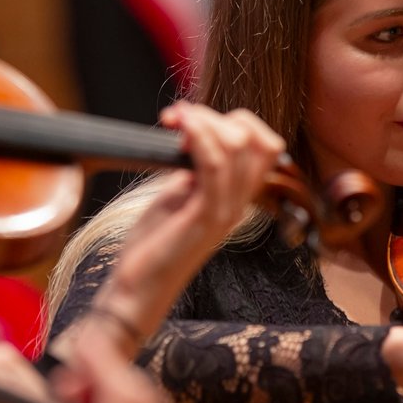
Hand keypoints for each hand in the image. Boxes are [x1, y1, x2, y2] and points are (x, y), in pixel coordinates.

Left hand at [84, 102, 284, 352]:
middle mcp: (239, 202)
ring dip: (202, 121)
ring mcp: (226, 211)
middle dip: (216, 116)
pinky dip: (198, 138)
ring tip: (173, 120)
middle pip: (257, 140)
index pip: (264, 146)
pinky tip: (179, 129)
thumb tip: (193, 139)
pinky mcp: (206, 218)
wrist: (138, 287)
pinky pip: (213, 166)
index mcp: (236, 196)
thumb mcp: (177, 197)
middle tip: (177, 118)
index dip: (233, 121)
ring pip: (237, 147)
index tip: (190, 120)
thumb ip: (193, 171)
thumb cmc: (153, 244)